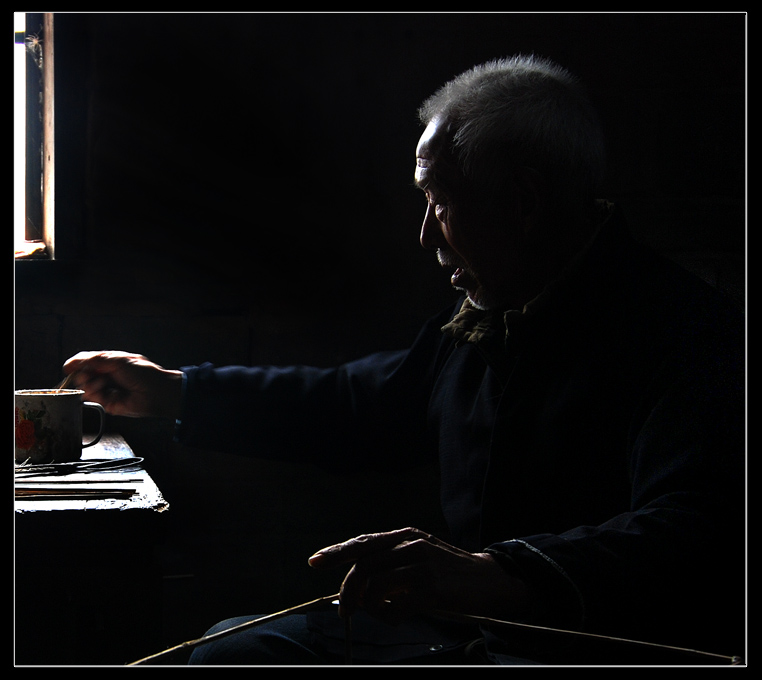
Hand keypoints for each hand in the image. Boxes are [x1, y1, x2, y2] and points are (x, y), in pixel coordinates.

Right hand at [63, 350, 182, 418]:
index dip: (76, 364)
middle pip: (84, 375)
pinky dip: (94, 395)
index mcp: (111, 363)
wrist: (157, 393)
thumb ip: (97, 360)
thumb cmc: (143, 373)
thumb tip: (76, 362)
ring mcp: (108, 390)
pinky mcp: (109, 404)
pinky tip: (101, 392)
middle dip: (82, 375)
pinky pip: (94, 399)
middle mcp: (108, 376)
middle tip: (86, 376)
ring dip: (89, 385)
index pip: (88, 361)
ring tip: (100, 384)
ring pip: (86, 387)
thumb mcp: (119, 361)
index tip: (68, 368)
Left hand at [308, 527, 532, 623]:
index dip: (336, 552)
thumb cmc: (446, 571)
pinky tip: (397, 615)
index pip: (362, 542)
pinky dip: (389, 615)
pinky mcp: (432, 588)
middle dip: (348, 590)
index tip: (314, 561)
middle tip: (347, 609)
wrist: (488, 580)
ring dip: (369, 604)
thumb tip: (357, 586)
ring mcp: (422, 565)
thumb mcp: (417, 555)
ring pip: (376, 585)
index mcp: (404, 536)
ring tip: (376, 612)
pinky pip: (397, 606)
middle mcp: (411, 545)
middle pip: (364, 565)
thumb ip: (390, 563)